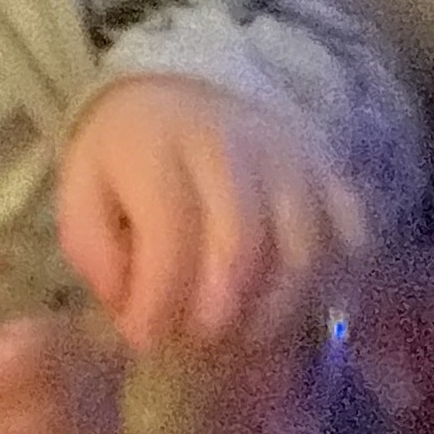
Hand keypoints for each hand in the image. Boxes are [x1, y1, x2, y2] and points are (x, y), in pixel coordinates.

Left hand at [57, 75, 368, 355]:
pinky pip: (351, 235)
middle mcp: (232, 148)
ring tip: (241, 338)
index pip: (168, 239)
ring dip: (272, 312)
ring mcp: (292, 159)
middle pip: (241, 248)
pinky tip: (297, 310)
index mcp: (157, 148)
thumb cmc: (127, 155)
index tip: (143, 337)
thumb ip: (95, 251)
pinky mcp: (331, 172)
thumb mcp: (83, 191)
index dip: (157, 303)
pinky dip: (332, 283)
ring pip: (303, 251)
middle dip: (216, 316)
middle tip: (196, 344)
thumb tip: (130, 307)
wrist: (185, 89)